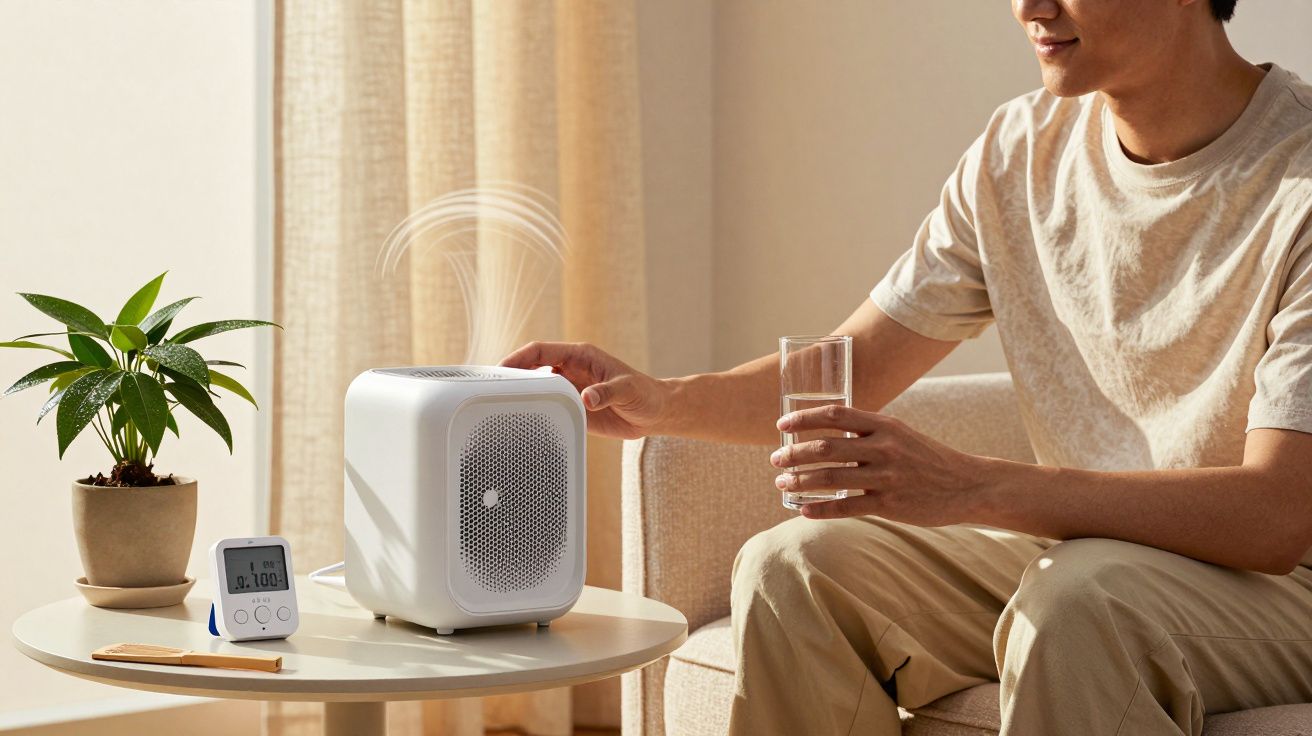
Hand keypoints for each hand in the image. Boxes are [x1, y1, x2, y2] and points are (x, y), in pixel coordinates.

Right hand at [499, 341, 671, 439]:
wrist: (657, 414)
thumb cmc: (646, 394)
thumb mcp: (628, 390)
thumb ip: (607, 393)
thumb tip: (587, 398)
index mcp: (581, 356)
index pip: (541, 350)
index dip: (518, 358)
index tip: (501, 367)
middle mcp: (572, 371)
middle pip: (532, 368)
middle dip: (511, 376)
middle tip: (491, 389)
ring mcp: (571, 390)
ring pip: (537, 389)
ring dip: (521, 396)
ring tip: (499, 407)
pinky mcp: (574, 409)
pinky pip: (549, 409)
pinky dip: (535, 413)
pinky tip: (523, 423)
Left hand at [769, 404, 990, 523]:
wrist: (967, 485)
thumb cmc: (927, 458)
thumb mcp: (900, 435)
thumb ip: (868, 433)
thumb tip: (826, 434)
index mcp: (884, 426)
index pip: (835, 415)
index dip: (803, 418)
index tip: (781, 425)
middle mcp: (883, 448)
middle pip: (825, 448)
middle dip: (793, 454)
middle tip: (775, 461)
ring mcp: (887, 477)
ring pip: (830, 478)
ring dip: (799, 481)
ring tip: (782, 484)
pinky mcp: (889, 504)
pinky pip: (846, 507)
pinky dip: (820, 508)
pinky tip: (803, 509)